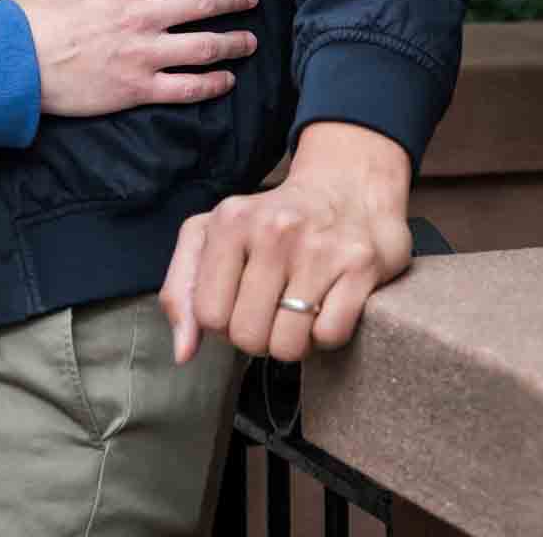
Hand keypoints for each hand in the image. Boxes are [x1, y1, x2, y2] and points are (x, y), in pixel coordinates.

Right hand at [7, 0, 257, 118]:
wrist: (11, 63)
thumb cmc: (25, 10)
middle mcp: (140, 16)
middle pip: (203, 3)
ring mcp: (142, 54)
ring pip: (204, 47)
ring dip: (233, 42)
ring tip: (250, 40)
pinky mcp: (137, 89)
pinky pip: (186, 87)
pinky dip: (212, 83)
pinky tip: (226, 79)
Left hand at [159, 121, 412, 364]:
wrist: (347, 190)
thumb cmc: (270, 226)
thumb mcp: (213, 237)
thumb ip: (183, 289)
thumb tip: (183, 352)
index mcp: (230, 221)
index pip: (208, 314)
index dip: (223, 323)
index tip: (239, 302)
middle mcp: (273, 230)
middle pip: (247, 335)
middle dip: (258, 336)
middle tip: (272, 308)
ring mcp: (318, 247)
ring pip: (288, 345)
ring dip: (292, 341)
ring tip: (298, 308)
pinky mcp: (359, 265)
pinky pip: (329, 337)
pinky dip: (327, 335)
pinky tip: (327, 304)